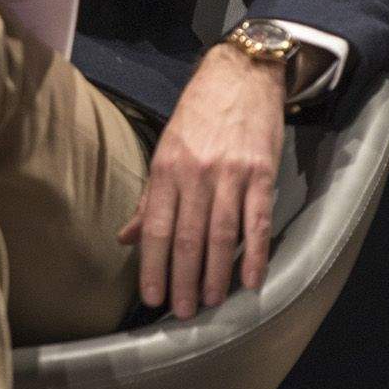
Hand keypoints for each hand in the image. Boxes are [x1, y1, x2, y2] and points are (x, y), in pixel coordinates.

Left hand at [117, 44, 284, 316]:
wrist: (242, 74)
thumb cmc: (200, 114)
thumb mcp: (166, 148)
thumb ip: (150, 198)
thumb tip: (127, 237)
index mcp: (166, 169)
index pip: (156, 228)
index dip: (153, 267)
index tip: (153, 298)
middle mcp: (196, 174)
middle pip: (187, 238)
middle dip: (183, 280)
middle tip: (182, 313)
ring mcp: (230, 174)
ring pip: (221, 235)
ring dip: (215, 274)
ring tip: (210, 303)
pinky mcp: (261, 173)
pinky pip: (258, 221)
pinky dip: (255, 253)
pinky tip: (251, 279)